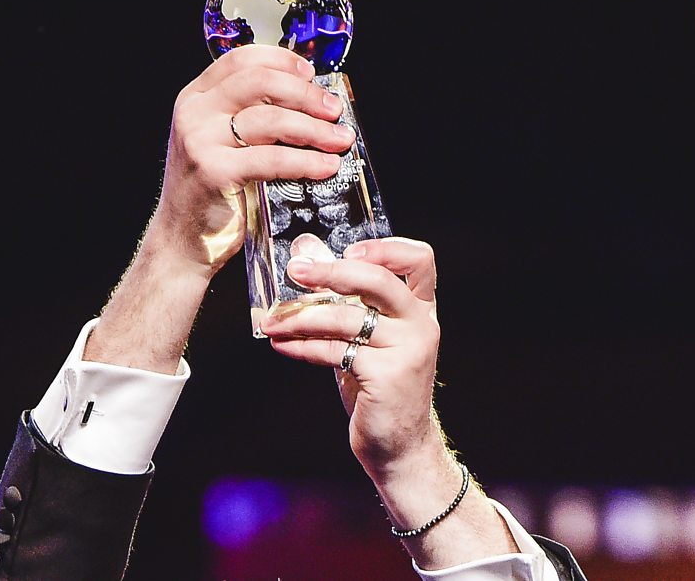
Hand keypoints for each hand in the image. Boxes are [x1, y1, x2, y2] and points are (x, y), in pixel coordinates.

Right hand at [150, 44, 353, 276]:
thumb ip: (247, 116)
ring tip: (339, 140)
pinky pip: (273, 159)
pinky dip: (306, 161)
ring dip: (315, 129)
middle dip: (306, 94)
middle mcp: (194, 113)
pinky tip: (325, 166)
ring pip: (271, 119)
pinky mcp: (215, 172)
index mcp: (195, 98)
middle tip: (334, 110)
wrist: (182, 242)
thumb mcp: (219, 142)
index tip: (311, 74)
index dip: (282, 61)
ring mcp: (200, 141)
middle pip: (261, 82)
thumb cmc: (210, 194)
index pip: (242, 60)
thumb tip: (307, 101)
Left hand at [260, 236, 517, 567]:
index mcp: (419, 308)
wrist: (398, 446)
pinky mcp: (387, 376)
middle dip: (330, 272)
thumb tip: (305, 252)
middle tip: (294, 271)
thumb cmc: (377, 386)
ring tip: (273, 321)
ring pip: (347, 317)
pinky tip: (281, 345)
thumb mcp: (363, 336)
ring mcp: (408, 350)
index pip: (419, 259)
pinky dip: (302, 347)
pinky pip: (335, 350)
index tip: (346, 250)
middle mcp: (420, 324)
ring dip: (302, 316)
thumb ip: (341, 297)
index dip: (384, 247)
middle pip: (377, 280)